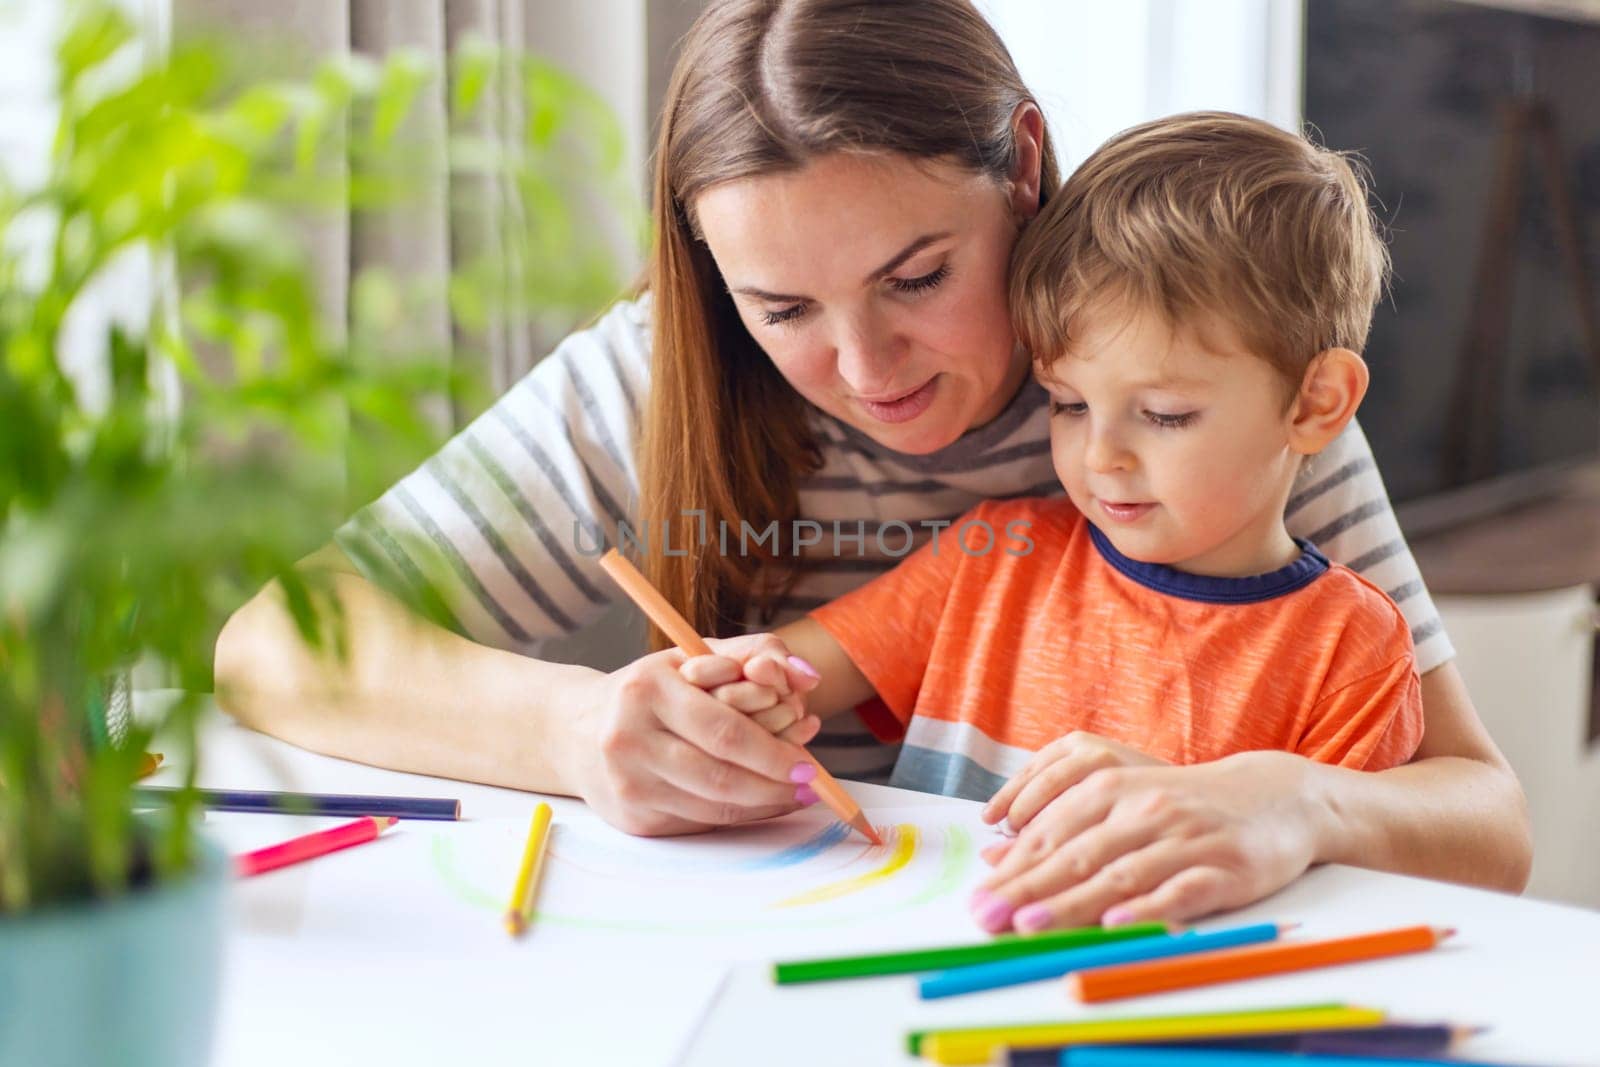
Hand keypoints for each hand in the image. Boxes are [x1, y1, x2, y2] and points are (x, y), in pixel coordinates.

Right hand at [569, 645, 823, 836]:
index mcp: (646, 690)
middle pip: (720, 776)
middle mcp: (629, 739)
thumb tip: (809, 677)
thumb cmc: (651, 689)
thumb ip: (756, 654)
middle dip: (774, 785)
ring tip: (795, 794)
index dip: (772, 752)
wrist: (577, 730)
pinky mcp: (634, 817)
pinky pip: (701, 822)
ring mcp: (628, 784)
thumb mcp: (693, 657)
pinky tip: (762, 803)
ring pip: (713, 808)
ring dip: (764, 805)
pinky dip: (739, 816)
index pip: (723, 730)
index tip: (807, 761)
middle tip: (810, 784)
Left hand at [969, 748, 1322, 933]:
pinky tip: (1117, 925)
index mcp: (1113, 789)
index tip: (979, 898)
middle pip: (1077, 854)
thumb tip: (998, 858)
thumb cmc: (1182, 806)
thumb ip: (1063, 827)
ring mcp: (1186, 839)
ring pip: (1121, 875)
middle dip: (1027, 889)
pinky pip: (1180, 892)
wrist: (1274, 797)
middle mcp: (1146, 809)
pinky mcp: (1226, 869)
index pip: (1052, 832)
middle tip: (987, 917)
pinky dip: (1147, 909)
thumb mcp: (1122, 804)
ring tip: (1031, 924)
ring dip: (1073, 902)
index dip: (1014, 868)